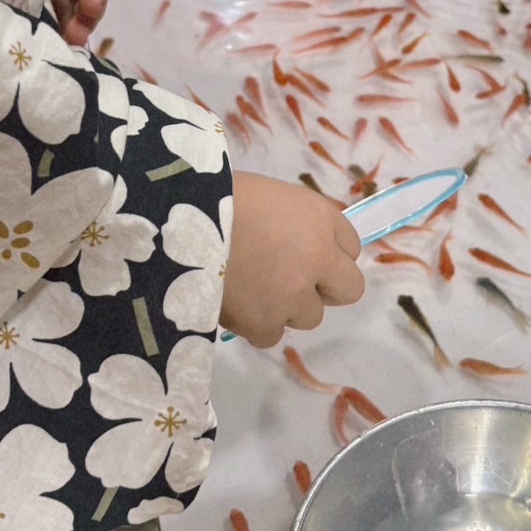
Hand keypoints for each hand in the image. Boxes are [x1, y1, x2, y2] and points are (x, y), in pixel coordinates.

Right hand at [220, 172, 364, 347]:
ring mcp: (293, 295)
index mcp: (320, 219)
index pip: (351, 248)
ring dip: (287, 306)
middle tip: (287, 278)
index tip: (303, 252)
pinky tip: (235, 303)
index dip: (327, 252)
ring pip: (309, 316)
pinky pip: (272, 335)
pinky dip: (256, 324)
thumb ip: (301, 222)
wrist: (179, 223)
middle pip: (347, 289)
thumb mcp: (272, 194)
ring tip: (251, 287)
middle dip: (322, 286)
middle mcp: (318, 258)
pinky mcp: (264, 322)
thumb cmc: (219, 197)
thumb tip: (310, 247)